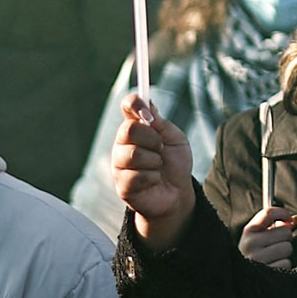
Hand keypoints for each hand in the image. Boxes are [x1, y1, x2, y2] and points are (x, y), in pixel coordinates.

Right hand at [111, 99, 197, 246]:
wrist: (177, 194)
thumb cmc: (174, 164)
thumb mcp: (176, 140)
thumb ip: (161, 124)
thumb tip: (148, 104)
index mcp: (136, 127)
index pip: (127, 106)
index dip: (134, 103)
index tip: (146, 111)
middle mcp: (123, 143)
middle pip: (128, 130)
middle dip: (152, 139)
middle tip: (161, 148)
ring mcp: (119, 164)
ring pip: (133, 154)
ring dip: (154, 161)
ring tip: (158, 166)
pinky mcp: (121, 184)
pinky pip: (136, 175)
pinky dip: (152, 177)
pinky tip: (153, 180)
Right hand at [239, 207, 296, 269]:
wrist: (244, 277)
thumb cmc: (255, 253)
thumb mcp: (259, 237)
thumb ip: (276, 226)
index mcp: (248, 231)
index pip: (268, 213)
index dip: (283, 213)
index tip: (289, 219)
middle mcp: (250, 243)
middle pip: (285, 231)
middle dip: (285, 238)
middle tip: (277, 244)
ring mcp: (257, 258)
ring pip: (287, 247)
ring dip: (285, 253)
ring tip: (275, 256)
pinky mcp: (266, 272)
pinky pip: (286, 263)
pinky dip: (283, 265)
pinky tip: (274, 266)